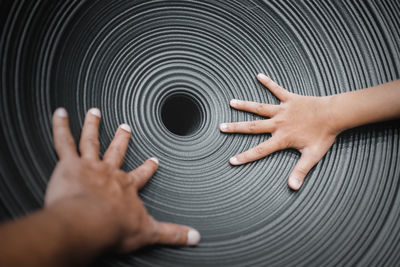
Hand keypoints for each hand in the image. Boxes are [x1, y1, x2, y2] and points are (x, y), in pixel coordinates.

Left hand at [46, 108, 199, 252]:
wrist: (88, 224)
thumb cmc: (112, 228)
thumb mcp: (148, 232)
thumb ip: (172, 233)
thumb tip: (195, 237)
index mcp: (126, 186)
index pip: (140, 174)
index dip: (148, 167)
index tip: (153, 160)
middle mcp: (109, 172)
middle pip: (117, 151)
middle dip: (122, 139)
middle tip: (126, 127)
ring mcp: (90, 166)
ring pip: (91, 141)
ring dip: (93, 126)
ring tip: (94, 112)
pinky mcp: (70, 165)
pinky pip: (64, 142)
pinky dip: (61, 127)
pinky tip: (59, 114)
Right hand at [220, 74, 337, 189]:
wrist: (334, 115)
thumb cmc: (323, 136)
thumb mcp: (312, 156)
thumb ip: (300, 171)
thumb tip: (293, 187)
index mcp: (282, 138)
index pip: (260, 150)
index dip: (245, 156)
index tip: (232, 160)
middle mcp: (278, 123)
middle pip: (252, 126)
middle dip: (236, 127)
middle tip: (221, 127)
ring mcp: (283, 110)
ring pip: (259, 108)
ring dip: (245, 105)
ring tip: (231, 102)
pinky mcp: (290, 99)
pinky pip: (277, 89)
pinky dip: (268, 83)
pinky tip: (259, 75)